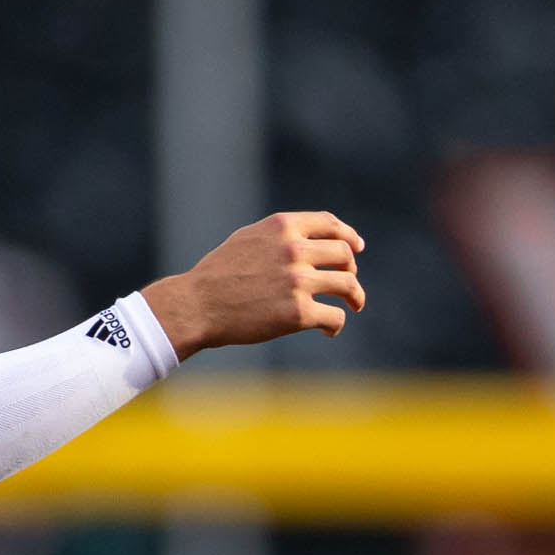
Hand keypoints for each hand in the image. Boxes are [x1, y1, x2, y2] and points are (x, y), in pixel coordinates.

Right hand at [142, 211, 365, 360]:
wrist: (198, 305)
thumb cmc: (220, 273)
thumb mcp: (248, 239)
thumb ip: (280, 235)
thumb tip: (314, 239)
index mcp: (281, 227)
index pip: (330, 224)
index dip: (349, 236)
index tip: (356, 248)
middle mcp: (293, 250)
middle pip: (345, 255)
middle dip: (351, 269)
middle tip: (347, 283)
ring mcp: (297, 281)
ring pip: (348, 285)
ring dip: (355, 297)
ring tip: (353, 306)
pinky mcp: (298, 313)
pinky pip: (335, 317)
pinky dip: (336, 324)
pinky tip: (328, 330)